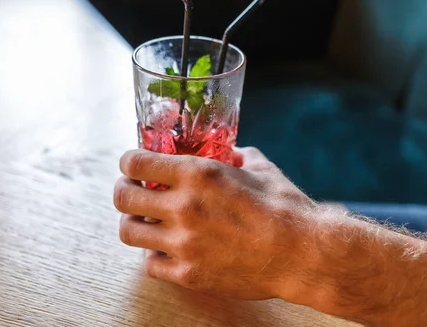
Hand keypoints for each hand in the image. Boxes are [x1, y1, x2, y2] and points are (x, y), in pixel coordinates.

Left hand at [113, 147, 319, 299]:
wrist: (303, 253)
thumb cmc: (286, 208)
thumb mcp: (261, 168)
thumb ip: (238, 155)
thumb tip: (231, 153)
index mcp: (198, 174)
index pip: (135, 162)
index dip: (129, 161)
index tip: (133, 164)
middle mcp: (183, 207)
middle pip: (123, 197)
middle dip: (124, 190)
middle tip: (133, 190)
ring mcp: (183, 244)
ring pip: (129, 231)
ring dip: (134, 222)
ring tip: (146, 220)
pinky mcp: (189, 274)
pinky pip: (150, 265)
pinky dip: (154, 255)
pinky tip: (167, 249)